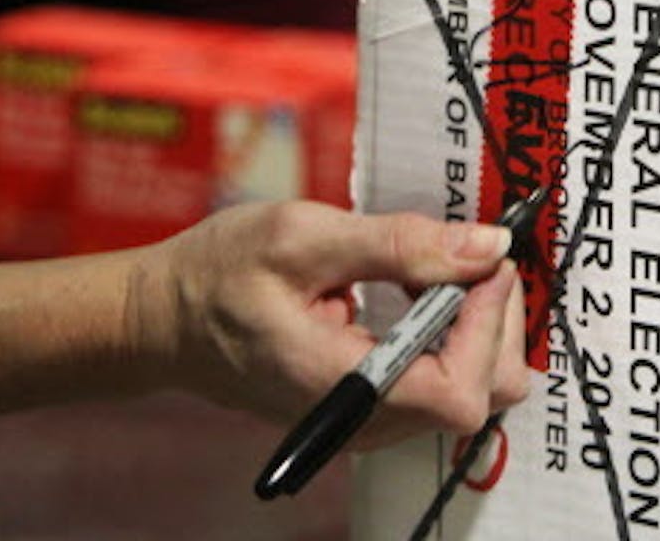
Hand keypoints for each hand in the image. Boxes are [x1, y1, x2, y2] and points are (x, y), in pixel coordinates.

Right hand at [130, 201, 529, 448]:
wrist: (164, 319)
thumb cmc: (218, 275)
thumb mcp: (302, 237)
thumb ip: (400, 245)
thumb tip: (487, 248)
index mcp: (343, 389)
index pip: (460, 391)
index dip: (488, 323)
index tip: (482, 259)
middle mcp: (364, 422)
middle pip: (484, 395)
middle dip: (496, 320)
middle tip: (469, 256)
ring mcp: (371, 421)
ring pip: (474, 389)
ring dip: (478, 322)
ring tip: (439, 267)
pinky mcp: (375, 407)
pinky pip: (444, 379)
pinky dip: (455, 331)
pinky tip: (426, 288)